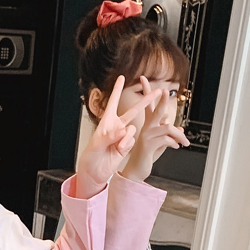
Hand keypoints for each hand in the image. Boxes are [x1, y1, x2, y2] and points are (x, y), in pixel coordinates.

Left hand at [74, 75, 160, 197]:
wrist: (95, 172)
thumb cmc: (91, 156)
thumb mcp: (97, 144)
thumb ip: (110, 136)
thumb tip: (122, 131)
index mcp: (107, 121)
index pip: (113, 102)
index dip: (117, 89)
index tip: (122, 77)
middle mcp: (117, 126)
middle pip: (133, 110)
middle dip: (146, 100)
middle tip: (158, 91)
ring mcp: (123, 136)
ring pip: (132, 130)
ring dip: (125, 138)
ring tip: (116, 147)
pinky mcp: (127, 145)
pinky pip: (132, 140)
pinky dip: (126, 145)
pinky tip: (119, 151)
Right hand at [120, 76, 189, 182]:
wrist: (137, 171)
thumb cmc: (147, 157)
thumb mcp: (161, 144)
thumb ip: (170, 135)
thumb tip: (180, 128)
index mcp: (148, 125)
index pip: (148, 106)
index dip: (146, 92)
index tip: (143, 79)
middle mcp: (146, 128)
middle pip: (156, 111)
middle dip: (161, 101)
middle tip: (165, 91)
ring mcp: (146, 136)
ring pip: (168, 128)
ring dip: (179, 135)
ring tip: (184, 142)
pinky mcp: (148, 145)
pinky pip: (166, 139)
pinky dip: (174, 142)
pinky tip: (176, 147)